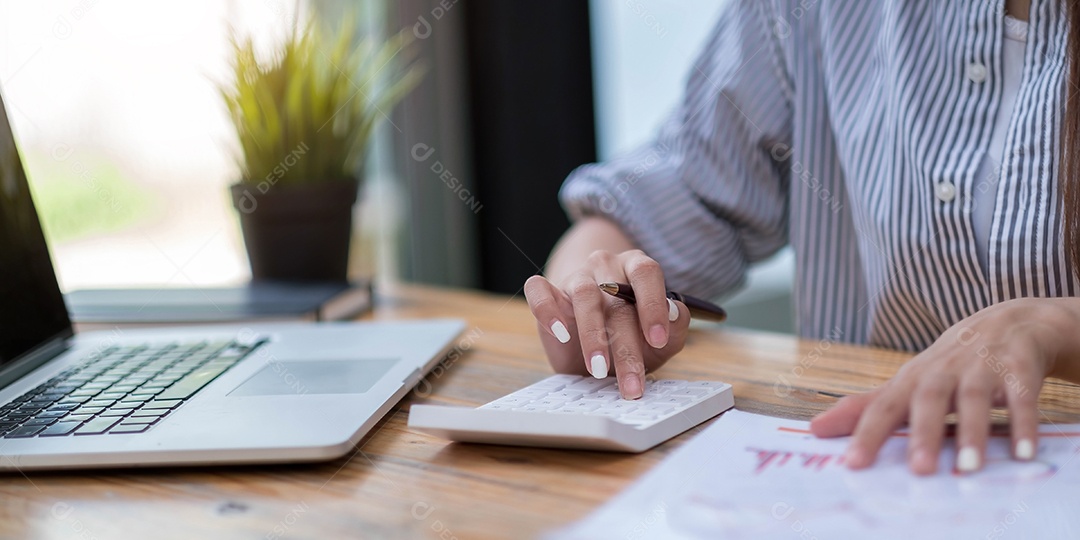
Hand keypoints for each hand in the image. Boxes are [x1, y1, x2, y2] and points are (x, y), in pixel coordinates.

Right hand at [523, 250, 688, 398]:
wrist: (594, 337)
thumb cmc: (631, 334)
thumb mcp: (661, 338)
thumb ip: (675, 327)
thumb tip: (674, 314)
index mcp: (636, 268)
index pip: (646, 273)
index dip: (652, 304)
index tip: (658, 339)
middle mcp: (605, 266)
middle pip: (616, 296)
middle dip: (626, 345)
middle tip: (632, 382)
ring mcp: (575, 277)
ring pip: (583, 295)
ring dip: (593, 335)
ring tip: (599, 369)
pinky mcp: (547, 291)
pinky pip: (539, 291)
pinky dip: (547, 310)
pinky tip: (560, 333)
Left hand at [810, 298, 1079, 474]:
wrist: (1009, 322)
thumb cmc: (947, 365)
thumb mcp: (907, 383)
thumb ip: (865, 408)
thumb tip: (814, 428)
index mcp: (912, 379)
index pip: (884, 406)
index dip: (867, 433)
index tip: (853, 464)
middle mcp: (943, 371)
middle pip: (928, 399)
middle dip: (923, 433)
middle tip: (919, 470)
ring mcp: (981, 367)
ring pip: (973, 397)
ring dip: (972, 432)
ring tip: (968, 468)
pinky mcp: (1019, 368)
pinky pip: (1023, 397)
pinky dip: (1024, 423)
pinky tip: (1023, 454)